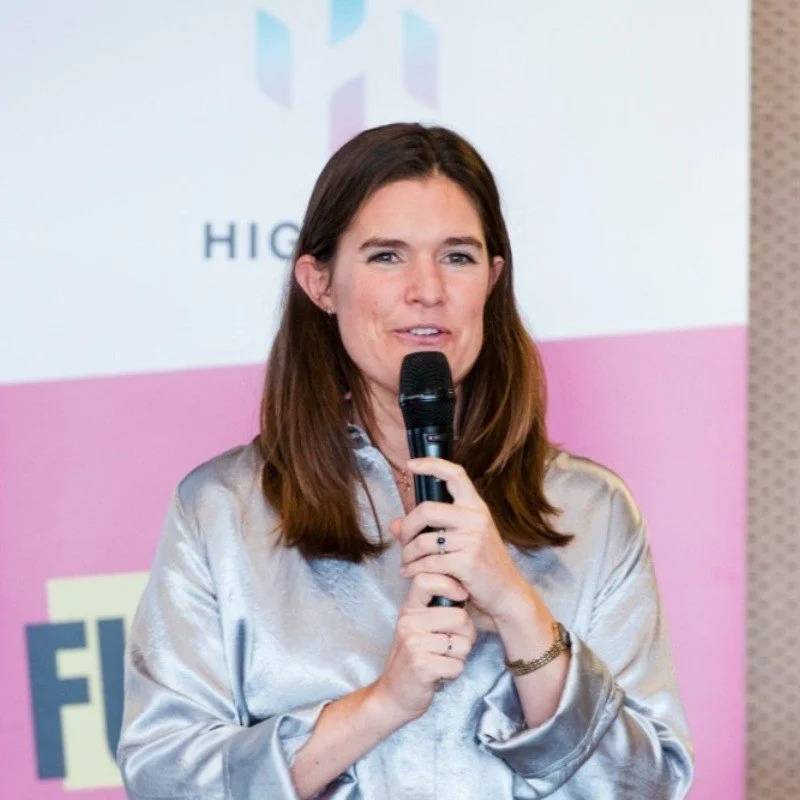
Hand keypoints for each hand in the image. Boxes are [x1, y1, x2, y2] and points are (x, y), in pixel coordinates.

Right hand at [371, 572, 475, 724]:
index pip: (426, 580)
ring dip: (460, 657)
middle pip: (460, 617)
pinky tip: (439, 674)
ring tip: (443, 660)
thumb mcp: (418, 627)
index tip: (461, 597)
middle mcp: (408, 622)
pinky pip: (458, 665)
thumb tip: (465, 589)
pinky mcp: (421, 666)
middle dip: (467, 635)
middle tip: (453, 646)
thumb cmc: (414, 658)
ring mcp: (413, 644)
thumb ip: (435, 609)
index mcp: (409, 609)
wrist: (393, 696)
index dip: (450, 584)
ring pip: (463, 644)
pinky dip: (454, 673)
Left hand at [390, 457, 540, 621]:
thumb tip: (395, 524)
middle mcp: (476, 518)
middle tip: (403, 540)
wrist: (505, 592)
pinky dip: (414, 570)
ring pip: (423, 541)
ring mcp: (473, 539)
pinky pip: (428, 563)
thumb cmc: (481, 563)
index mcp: (475, 506)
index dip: (431, 465)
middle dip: (407, 527)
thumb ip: (428, 529)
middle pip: (426, 510)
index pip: (455, 474)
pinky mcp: (467, 562)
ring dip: (408, 555)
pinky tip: (410, 574)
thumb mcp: (461, 539)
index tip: (411, 464)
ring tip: (407, 562)